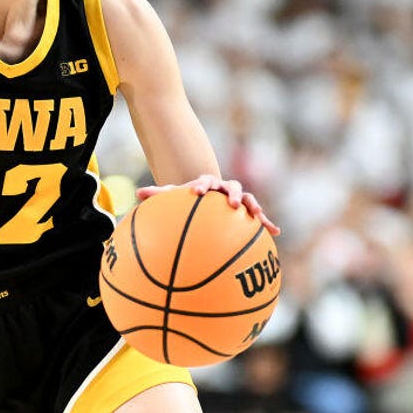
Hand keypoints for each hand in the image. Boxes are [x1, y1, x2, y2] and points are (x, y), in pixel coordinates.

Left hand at [137, 174, 280, 235]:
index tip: (196, 191)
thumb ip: (158, 195)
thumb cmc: (189, 199)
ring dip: (253, 206)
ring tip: (256, 216)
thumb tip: (137, 194)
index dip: (202, 185)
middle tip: (231, 203)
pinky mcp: (248, 211)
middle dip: (233, 194)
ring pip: (249, 199)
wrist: (207, 199)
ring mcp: (238, 199)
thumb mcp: (174, 197)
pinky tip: (276, 232)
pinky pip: (260, 217)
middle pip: (232, 186)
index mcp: (208, 183)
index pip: (205, 181)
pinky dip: (267, 223)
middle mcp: (225, 189)